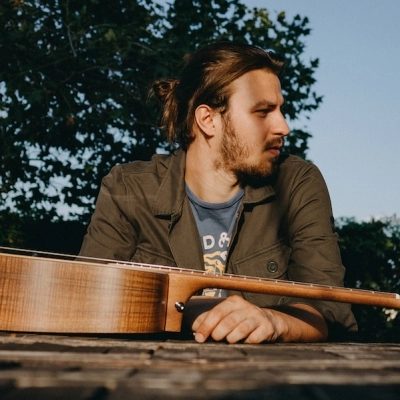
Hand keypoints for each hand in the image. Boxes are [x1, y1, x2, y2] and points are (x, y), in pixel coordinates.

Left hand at [188, 295, 327, 343]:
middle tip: (214, 339)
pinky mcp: (267, 328)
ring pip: (242, 328)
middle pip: (229, 320)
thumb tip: (193, 325)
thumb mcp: (226, 316)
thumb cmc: (241, 320)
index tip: (199, 338)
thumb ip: (209, 319)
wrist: (270, 322)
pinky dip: (247, 342)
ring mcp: (257, 317)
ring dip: (232, 338)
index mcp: (233, 302)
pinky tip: (244, 343)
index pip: (217, 312)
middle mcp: (245, 307)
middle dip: (218, 332)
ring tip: (229, 341)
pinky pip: (255, 338)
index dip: (206, 326)